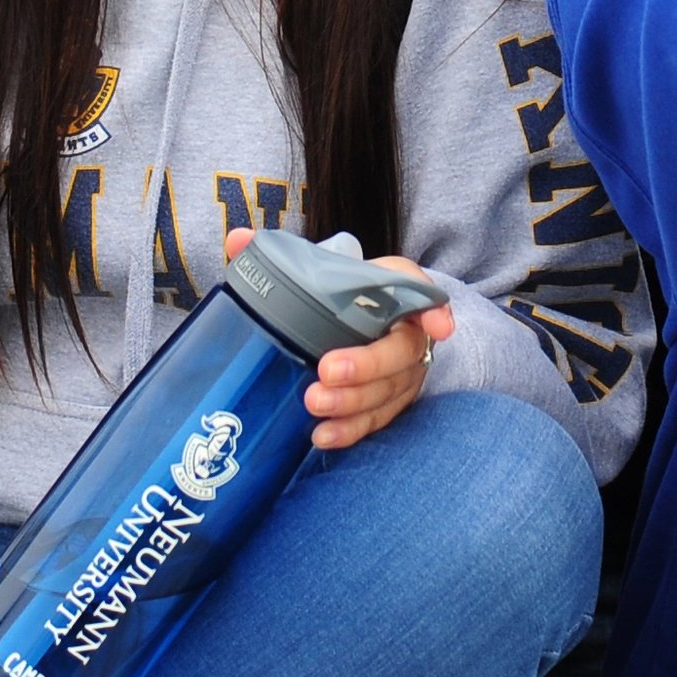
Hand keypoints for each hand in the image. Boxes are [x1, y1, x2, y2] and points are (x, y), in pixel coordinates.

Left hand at [222, 228, 455, 450]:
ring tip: (315, 405)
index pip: (421, 291)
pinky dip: (351, 430)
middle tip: (327, 371)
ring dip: (353, 403)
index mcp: (395, 289)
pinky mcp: (388, 403)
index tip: (438, 326)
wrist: (352, 321)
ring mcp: (402, 373)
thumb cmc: (336, 293)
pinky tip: (323, 435)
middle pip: (401, 352)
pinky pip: (376, 420)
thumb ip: (276, 254)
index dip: (433, 308)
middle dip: (367, 365)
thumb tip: (238, 241)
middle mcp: (407, 332)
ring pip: (388, 392)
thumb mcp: (316, 268)